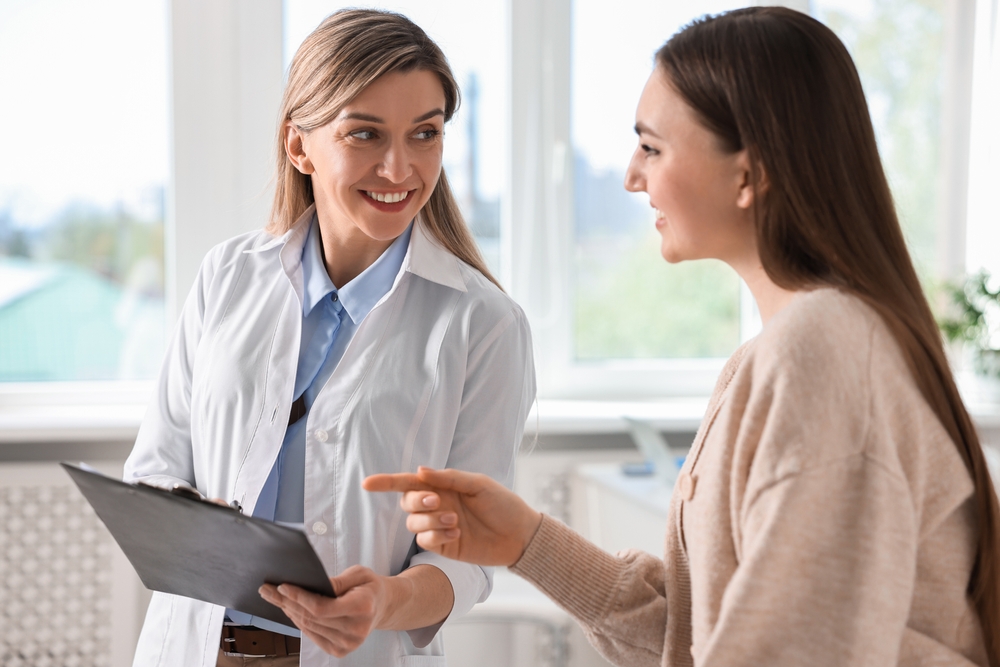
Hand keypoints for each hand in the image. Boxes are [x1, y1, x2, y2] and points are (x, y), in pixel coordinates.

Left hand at [259, 565, 386, 656]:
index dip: (299, 598)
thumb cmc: (369, 587)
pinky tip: (290, 610)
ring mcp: (348, 644)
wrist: (382, 607)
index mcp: (363, 608)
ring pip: (309, 627)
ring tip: (275, 598)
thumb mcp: (359, 574)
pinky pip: (312, 635)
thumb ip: (337, 581)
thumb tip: (312, 586)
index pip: (322, 607)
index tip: (282, 586)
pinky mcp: (340, 651)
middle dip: (287, 602)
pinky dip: (299, 622)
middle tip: (268, 590)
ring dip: (289, 612)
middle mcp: (356, 630)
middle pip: (311, 617)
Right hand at [363, 466, 541, 566]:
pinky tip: (457, 533)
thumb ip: (448, 478)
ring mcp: (438, 526)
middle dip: (416, 501)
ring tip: (455, 521)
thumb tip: (420, 471)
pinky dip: (436, 535)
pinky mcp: (443, 545)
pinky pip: (425, 541)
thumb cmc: (502, 504)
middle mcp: (437, 505)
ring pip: (413, 523)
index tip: (367, 483)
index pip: (409, 482)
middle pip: (407, 502)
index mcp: (443, 486)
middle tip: (438, 502)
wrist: (519, 534)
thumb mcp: (478, 484)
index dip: (386, 482)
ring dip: (430, 521)